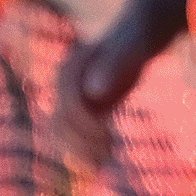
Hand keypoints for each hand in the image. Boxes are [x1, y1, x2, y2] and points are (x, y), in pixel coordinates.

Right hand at [55, 10, 172, 161]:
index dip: (85, 125)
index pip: (67, 107)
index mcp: (69, 71)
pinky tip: (106, 159)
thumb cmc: (136, 38)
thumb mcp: (130, 48)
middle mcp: (65, 87)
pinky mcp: (85, 108)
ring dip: (79, 151)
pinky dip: (86, 150)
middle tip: (109, 152)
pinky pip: (75, 136)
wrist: (137, 35)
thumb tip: (94, 91)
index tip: (109, 135)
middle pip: (58, 125)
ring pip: (62, 134)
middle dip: (80, 142)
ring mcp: (73, 98)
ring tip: (105, 160)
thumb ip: (113, 64)